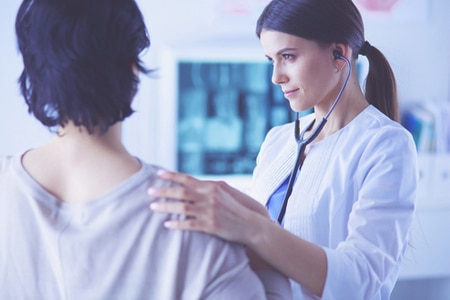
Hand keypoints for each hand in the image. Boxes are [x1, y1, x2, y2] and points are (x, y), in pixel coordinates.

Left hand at [148, 170, 269, 244]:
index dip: (172, 176)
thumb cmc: (234, 208)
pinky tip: (167, 224)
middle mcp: (210, 197)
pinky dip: (177, 224)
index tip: (158, 174)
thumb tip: (188, 182)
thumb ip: (206, 187)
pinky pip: (190, 224)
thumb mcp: (222, 192)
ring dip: (166, 207)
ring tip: (153, 206)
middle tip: (149, 191)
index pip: (188, 179)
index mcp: (211, 187)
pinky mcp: (211, 226)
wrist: (250, 225)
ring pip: (183, 208)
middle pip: (182, 192)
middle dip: (164, 191)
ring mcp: (210, 212)